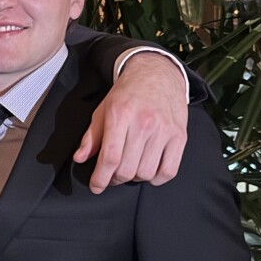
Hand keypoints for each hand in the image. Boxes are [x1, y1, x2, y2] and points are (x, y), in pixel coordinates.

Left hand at [73, 53, 187, 192]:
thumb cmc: (127, 94)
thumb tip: (80, 158)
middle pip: (127, 169)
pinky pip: (168, 171)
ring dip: (134, 178)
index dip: (101, 178)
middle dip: (115, 179)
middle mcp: (143, 123)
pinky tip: (148, 170)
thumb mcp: (103, 110)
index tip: (96, 186)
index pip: (110, 157)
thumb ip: (91, 136)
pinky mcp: (180, 136)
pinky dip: (156, 178)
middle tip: (111, 175)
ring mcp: (164, 130)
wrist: (157, 74)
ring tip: (129, 169)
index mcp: (120, 115)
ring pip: (146, 173)